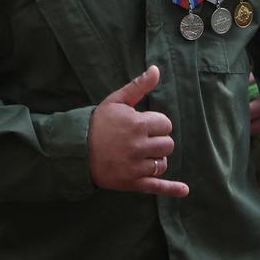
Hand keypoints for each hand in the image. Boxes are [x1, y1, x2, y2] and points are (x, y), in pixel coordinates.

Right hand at [88, 65, 188, 196]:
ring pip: (162, 163)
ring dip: (156, 159)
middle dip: (158, 141)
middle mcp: (138, 147)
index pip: (166, 125)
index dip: (156, 124)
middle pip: (167, 144)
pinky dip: (171, 189)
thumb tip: (156, 69)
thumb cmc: (98, 122)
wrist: (75, 148)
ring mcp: (135, 167)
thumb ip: (139, 86)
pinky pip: (156, 187)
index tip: (143, 125)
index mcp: (137, 125)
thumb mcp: (116, 100)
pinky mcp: (131, 183)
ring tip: (141, 155)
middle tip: (141, 140)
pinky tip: (184, 190)